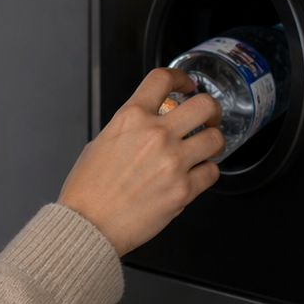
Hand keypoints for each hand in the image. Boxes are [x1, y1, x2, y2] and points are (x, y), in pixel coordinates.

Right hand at [58, 69, 224, 256]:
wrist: (88, 225)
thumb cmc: (88, 190)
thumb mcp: (100, 143)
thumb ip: (128, 129)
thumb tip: (144, 127)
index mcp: (131, 118)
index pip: (163, 79)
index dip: (181, 78)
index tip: (187, 85)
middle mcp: (155, 135)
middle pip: (204, 104)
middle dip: (211, 110)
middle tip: (208, 119)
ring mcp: (172, 162)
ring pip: (215, 138)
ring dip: (213, 142)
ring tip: (206, 149)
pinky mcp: (183, 190)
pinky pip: (212, 172)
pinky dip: (207, 172)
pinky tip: (197, 174)